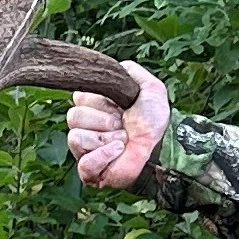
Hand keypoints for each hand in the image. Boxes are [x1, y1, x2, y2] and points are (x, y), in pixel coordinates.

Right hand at [69, 63, 169, 192]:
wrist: (164, 144)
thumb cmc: (155, 119)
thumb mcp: (149, 87)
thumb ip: (131, 71)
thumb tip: (113, 67)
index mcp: (94, 107)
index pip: (78, 96)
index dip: (100, 101)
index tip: (120, 107)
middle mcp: (85, 127)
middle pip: (74, 116)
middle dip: (104, 120)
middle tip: (122, 124)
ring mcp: (85, 150)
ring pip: (75, 137)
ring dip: (105, 138)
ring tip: (123, 140)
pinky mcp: (90, 172)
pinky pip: (83, 163)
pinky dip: (102, 156)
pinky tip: (118, 151)